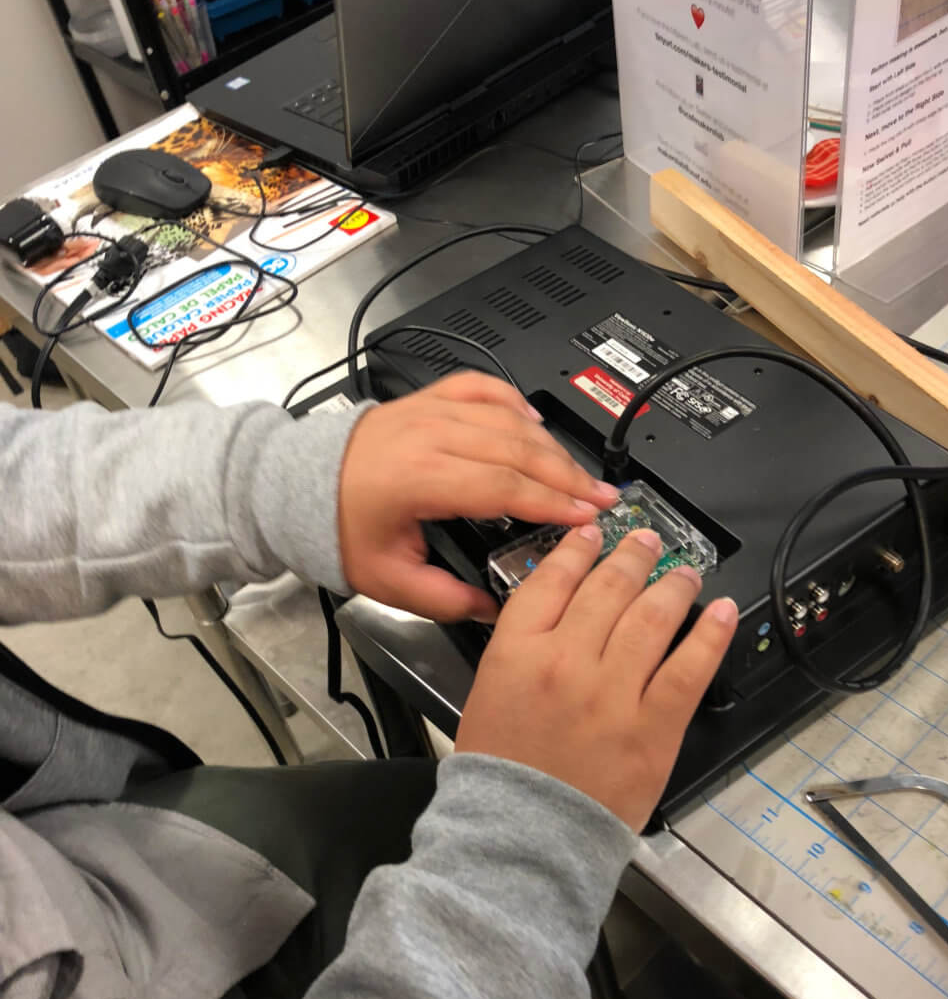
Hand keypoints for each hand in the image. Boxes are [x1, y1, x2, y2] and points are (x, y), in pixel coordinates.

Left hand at [338, 374, 618, 621]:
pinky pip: (481, 388)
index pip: (503, 486)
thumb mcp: (386, 580)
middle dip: (568, 476)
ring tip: (581, 473)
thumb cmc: (334, 528)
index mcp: (418, 479)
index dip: (551, 501)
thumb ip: (443, 599)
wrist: (293, 485)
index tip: (585, 516)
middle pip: (517, 449)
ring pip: (507, 420)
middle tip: (603, 498)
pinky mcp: (426, 400)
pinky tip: (536, 423)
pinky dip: (514, 402)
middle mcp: (428, 436)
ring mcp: (428, 412)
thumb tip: (493, 610)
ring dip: (552, 446)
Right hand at [455, 526, 737, 830]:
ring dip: (674, 584)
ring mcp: (613, 692)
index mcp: (518, 651)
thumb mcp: (490, 693)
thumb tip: (564, 610)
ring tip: (686, 571)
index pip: (554, 579)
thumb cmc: (502, 772)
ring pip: (652, 616)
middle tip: (649, 540)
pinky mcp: (653, 726)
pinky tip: (721, 612)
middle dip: (634, 555)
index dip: (578, 548)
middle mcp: (567, 661)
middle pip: (609, 587)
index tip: (593, 534)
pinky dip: (710, 634)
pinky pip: (690, 668)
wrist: (523, 836)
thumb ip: (522, 646)